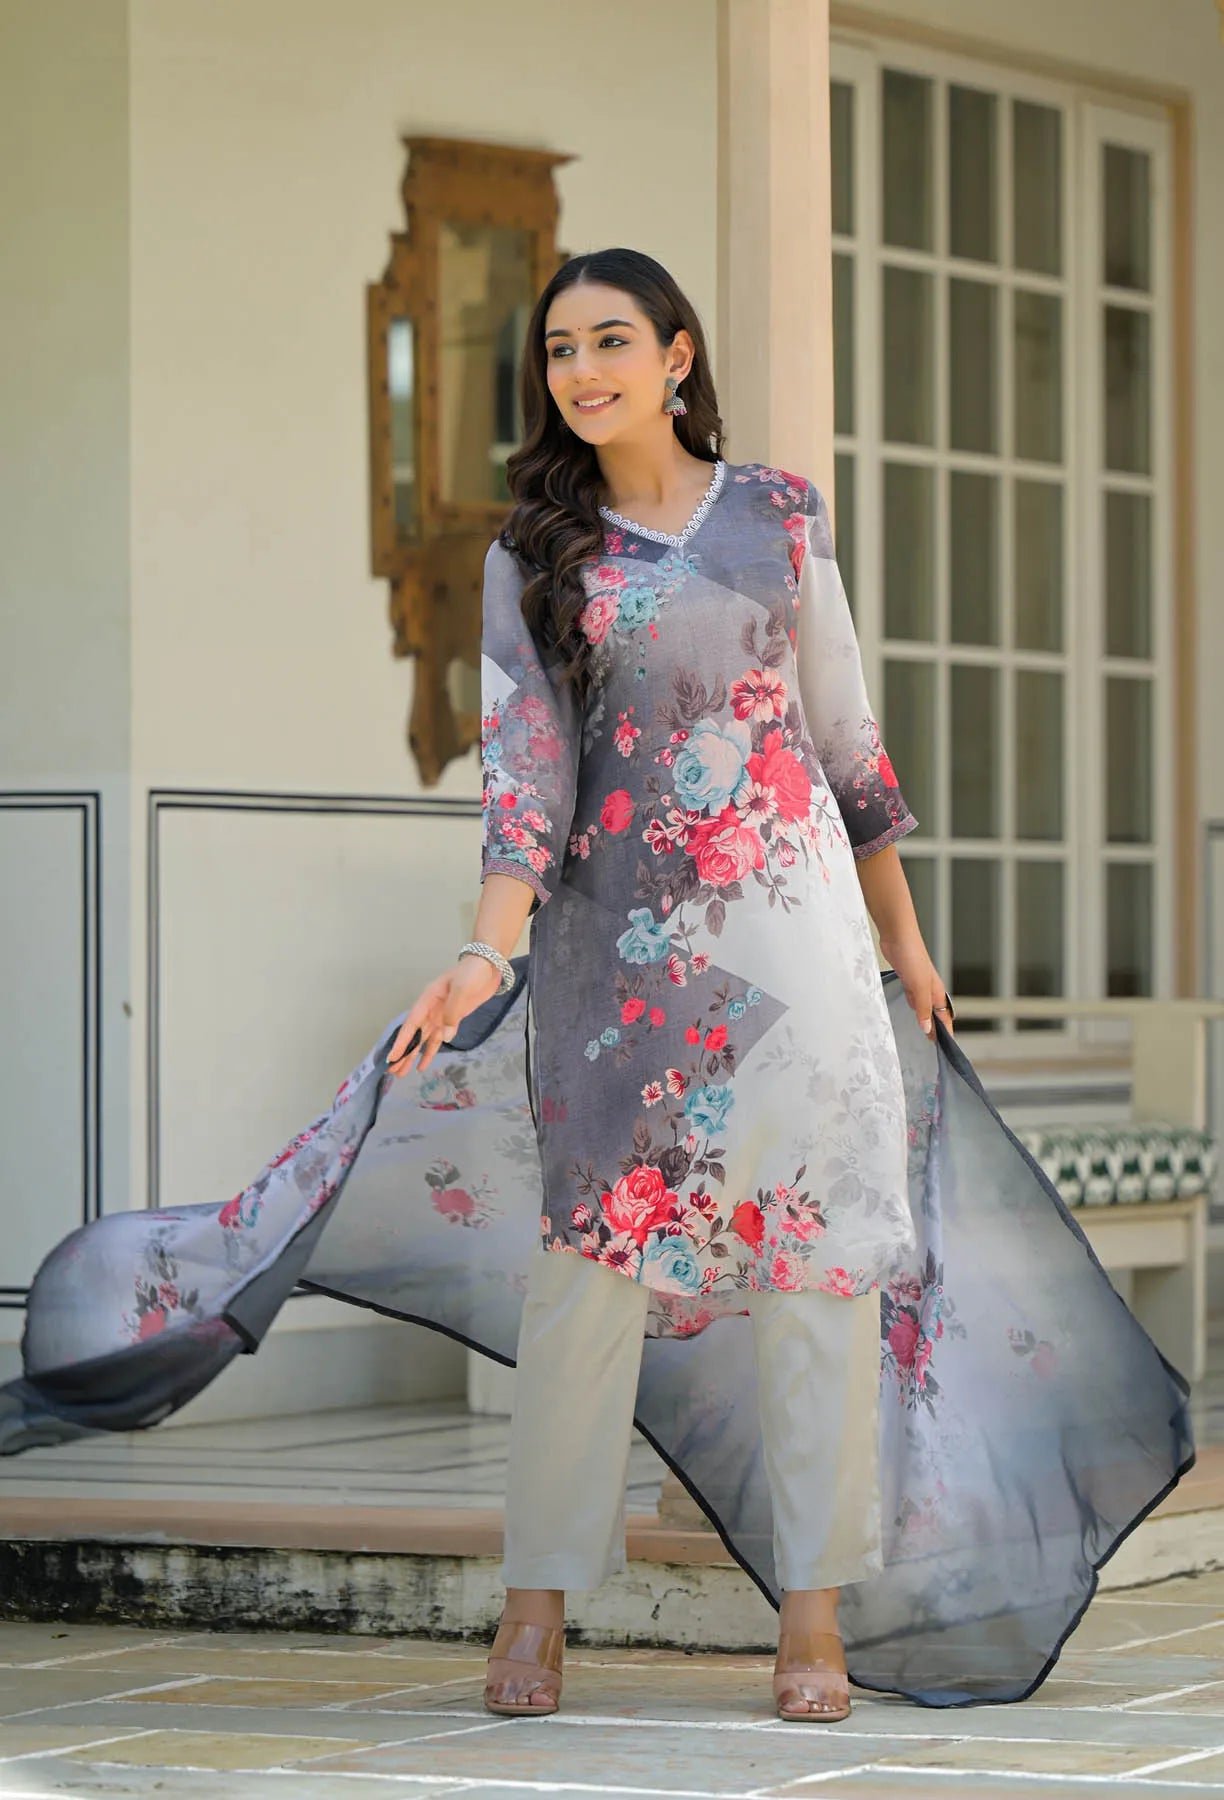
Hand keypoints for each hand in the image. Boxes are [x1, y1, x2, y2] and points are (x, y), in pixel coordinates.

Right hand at [388, 955, 501, 1076]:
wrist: (488, 965)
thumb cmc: (472, 973)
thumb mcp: (461, 989)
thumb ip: (452, 1012)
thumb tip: (445, 1037)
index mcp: (428, 1000)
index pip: (411, 1024)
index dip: (401, 1042)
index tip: (392, 1057)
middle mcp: (431, 1009)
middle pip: (414, 1035)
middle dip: (404, 1053)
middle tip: (393, 1071)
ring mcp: (441, 1014)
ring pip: (424, 1039)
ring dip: (414, 1055)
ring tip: (403, 1073)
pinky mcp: (453, 1018)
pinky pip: (439, 1037)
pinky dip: (431, 1050)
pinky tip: (424, 1063)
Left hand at [878, 929, 953, 1040]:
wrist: (898, 936)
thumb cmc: (912, 956)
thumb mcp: (919, 987)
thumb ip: (923, 1009)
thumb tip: (927, 1029)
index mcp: (937, 992)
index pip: (945, 1017)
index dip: (946, 1032)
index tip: (946, 1048)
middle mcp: (930, 989)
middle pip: (936, 1013)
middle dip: (936, 1028)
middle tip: (933, 1045)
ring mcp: (918, 983)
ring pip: (923, 1006)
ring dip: (923, 1018)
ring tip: (922, 1034)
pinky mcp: (906, 978)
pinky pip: (912, 998)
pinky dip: (912, 1007)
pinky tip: (909, 1012)